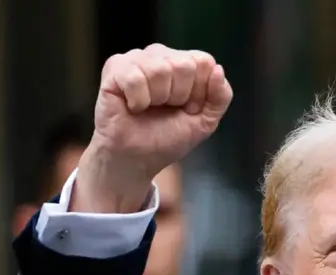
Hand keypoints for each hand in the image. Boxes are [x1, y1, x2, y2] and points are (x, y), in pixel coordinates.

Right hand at [73, 44, 233, 213]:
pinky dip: (138, 100)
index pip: (203, 61)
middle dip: (179, 96)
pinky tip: (133, 106)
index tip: (188, 108)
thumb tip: (218, 69)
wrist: (138, 158)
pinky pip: (134, 78)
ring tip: (149, 107)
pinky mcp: (114, 68)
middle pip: (183, 65)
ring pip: (159, 69)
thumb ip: (221, 97)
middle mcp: (160, 55)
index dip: (199, 92)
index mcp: (184, 63)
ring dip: (157, 99)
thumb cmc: (168, 138)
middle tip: (165, 109)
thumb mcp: (205, 121)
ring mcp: (136, 59)